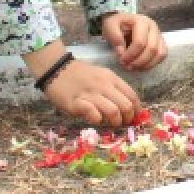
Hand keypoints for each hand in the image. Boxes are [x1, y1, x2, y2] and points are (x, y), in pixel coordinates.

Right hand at [24, 41, 139, 125]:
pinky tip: (95, 119)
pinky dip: (98, 120)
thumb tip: (126, 107)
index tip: (135, 117)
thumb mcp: (101, 76)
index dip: (137, 109)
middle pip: (126, 105)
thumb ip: (113, 88)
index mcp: (111, 78)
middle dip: (128, 118)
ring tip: (110, 124)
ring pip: (113, 111)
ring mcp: (91, 94)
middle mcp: (104, 85)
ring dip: (114, 122)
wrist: (57, 70)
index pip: (132, 95)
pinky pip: (94, 115)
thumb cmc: (80, 75)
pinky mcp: (77, 103)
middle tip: (123, 123)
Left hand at [101, 12, 167, 71]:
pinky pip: (162, 56)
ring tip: (133, 67)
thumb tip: (121, 50)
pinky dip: (152, 63)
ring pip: (159, 53)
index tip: (121, 60)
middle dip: (138, 61)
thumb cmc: (116, 25)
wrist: (122, 23)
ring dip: (146, 64)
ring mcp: (159, 35)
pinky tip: (141, 66)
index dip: (131, 54)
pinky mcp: (161, 43)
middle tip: (126, 66)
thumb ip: (114, 36)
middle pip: (151, 49)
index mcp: (141, 21)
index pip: (140, 42)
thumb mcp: (109, 26)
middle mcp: (153, 27)